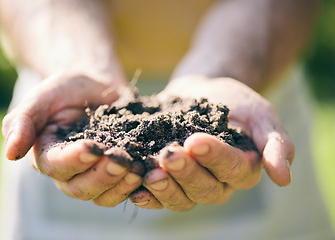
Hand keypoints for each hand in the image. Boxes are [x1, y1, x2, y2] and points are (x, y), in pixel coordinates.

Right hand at [2, 72, 142, 206]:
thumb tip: (10, 154)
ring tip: (137, 169)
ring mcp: (95, 173)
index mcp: (48, 155)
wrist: (96, 83)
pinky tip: (147, 170)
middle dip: (102, 176)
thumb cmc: (66, 88)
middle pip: (81, 188)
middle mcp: (70, 171)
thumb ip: (23, 121)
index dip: (74, 160)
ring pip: (103, 194)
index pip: (56, 167)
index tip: (93, 146)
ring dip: (120, 184)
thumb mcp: (42, 97)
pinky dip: (135, 184)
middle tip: (121, 160)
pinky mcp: (117, 170)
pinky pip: (124, 187)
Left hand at [129, 75, 293, 209]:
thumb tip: (284, 179)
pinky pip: (159, 196)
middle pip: (204, 189)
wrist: (201, 92)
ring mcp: (191, 184)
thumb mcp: (260, 114)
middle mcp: (217, 183)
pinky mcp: (168, 179)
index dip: (214, 157)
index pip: (231, 169)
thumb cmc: (232, 101)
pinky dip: (148, 196)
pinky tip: (136, 188)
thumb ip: (275, 143)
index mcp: (243, 169)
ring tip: (150, 174)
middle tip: (169, 155)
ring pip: (181, 198)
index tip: (195, 141)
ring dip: (165, 188)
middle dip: (185, 173)